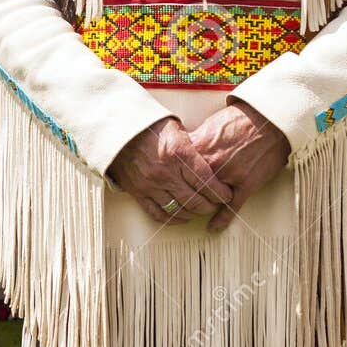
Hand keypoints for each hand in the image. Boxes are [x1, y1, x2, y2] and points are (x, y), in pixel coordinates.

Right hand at [108, 117, 234, 224]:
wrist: (119, 131)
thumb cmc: (150, 127)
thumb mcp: (177, 129)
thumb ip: (194, 147)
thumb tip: (212, 161)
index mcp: (179, 153)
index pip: (206, 181)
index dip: (220, 192)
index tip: (227, 195)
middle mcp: (166, 172)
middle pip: (195, 200)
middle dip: (210, 206)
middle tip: (216, 205)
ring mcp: (151, 184)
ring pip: (179, 209)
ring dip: (194, 213)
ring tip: (201, 210)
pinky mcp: (138, 193)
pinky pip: (158, 214)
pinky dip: (173, 219)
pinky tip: (182, 217)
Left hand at [187, 99, 290, 230]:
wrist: (269, 120)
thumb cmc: (241, 119)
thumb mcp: (210, 124)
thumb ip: (195, 141)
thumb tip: (181, 151)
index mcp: (201, 147)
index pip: (177, 170)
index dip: (174, 178)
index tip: (171, 183)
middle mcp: (212, 164)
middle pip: (190, 188)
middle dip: (185, 195)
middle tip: (181, 199)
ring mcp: (230, 176)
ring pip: (208, 199)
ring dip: (202, 206)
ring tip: (197, 210)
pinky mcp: (247, 185)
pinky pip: (231, 208)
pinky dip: (221, 220)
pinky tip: (213, 227)